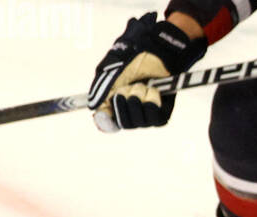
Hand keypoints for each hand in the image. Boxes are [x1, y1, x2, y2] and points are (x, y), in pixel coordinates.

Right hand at [88, 12, 206, 132]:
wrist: (154, 52)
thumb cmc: (130, 59)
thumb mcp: (109, 72)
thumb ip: (100, 90)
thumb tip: (94, 108)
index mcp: (114, 104)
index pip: (109, 124)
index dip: (107, 120)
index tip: (107, 114)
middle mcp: (130, 112)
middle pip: (124, 123)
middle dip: (123, 104)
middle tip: (126, 88)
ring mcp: (146, 115)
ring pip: (139, 122)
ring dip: (137, 100)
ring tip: (140, 85)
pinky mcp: (162, 114)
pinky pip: (155, 118)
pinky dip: (151, 102)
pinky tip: (152, 90)